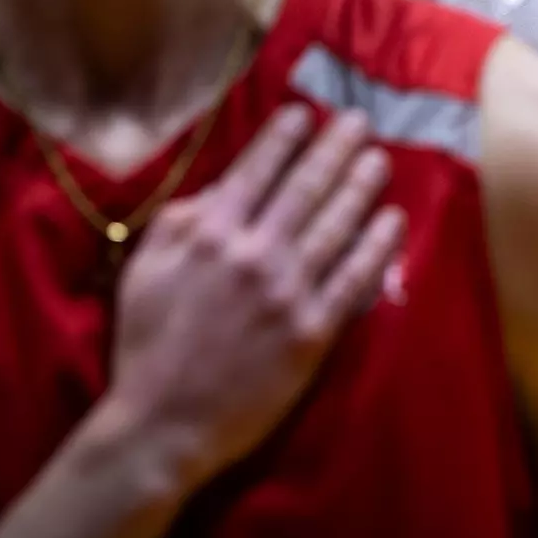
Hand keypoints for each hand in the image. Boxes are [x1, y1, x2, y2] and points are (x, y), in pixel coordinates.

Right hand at [107, 105, 405, 490]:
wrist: (162, 424)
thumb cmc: (148, 345)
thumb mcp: (145, 269)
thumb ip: (182, 221)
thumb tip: (223, 187)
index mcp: (208, 233)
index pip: (256, 168)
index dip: (285, 136)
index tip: (305, 114)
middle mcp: (253, 252)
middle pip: (306, 186)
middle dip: (335, 146)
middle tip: (359, 120)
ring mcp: (287, 291)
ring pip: (336, 223)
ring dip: (362, 184)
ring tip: (379, 158)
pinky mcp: (313, 330)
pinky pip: (354, 278)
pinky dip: (377, 245)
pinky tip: (392, 220)